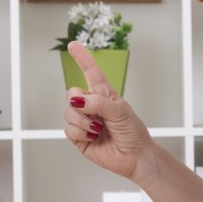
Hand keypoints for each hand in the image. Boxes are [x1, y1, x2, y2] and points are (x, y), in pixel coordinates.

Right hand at [63, 41, 153, 181]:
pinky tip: (93, 137)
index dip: (82, 58)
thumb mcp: (119, 111)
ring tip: (98, 129)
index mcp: (104, 94)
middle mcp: (91, 105)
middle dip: (79, 102)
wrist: (134, 157)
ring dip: (83, 121)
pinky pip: (68, 129)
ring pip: (68, 112)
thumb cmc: (133, 132)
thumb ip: (98, 102)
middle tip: (94, 113)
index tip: (73, 45)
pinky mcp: (78, 137)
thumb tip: (76, 101)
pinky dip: (80, 132)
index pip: (91, 72)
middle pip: (71, 93)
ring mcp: (84, 121)